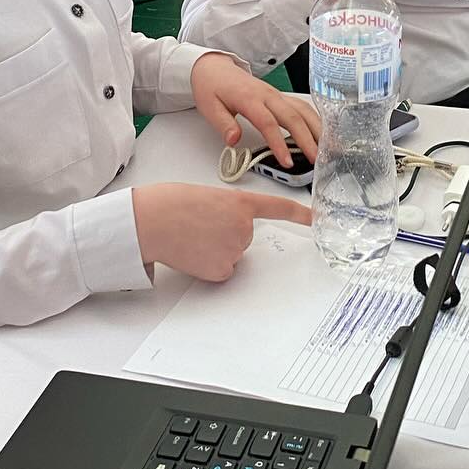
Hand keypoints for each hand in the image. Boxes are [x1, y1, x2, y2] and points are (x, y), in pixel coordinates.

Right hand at [134, 184, 311, 281]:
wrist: (151, 220)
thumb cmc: (172, 204)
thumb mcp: (208, 198)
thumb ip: (228, 211)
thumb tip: (229, 230)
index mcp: (240, 203)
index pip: (278, 208)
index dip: (300, 214)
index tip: (317, 219)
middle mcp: (244, 227)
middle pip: (244, 236)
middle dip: (225, 233)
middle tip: (199, 225)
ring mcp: (235, 250)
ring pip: (232, 254)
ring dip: (214, 248)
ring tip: (191, 236)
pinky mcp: (222, 270)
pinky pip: (222, 270)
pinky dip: (209, 265)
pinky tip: (192, 253)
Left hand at [190, 52, 319, 166]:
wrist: (214, 68)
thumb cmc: (212, 87)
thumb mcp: (209, 107)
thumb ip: (223, 124)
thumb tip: (233, 140)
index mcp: (249, 98)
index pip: (268, 123)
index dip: (279, 144)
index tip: (287, 161)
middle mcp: (267, 95)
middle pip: (293, 117)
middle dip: (307, 139)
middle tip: (316, 159)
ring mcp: (276, 94)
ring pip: (303, 110)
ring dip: (317, 129)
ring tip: (328, 148)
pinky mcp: (280, 96)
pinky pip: (302, 106)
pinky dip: (315, 119)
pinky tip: (322, 132)